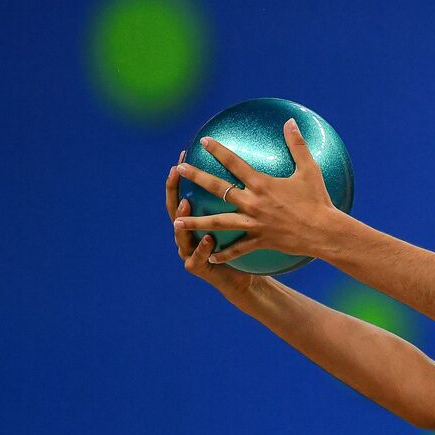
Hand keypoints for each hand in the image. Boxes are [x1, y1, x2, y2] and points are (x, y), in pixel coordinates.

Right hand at [167, 149, 254, 296]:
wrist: (244, 281)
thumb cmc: (244, 248)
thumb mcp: (243, 222)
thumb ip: (246, 199)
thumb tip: (261, 169)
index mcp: (199, 220)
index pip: (187, 193)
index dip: (184, 175)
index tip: (185, 154)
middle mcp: (189, 234)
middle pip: (175, 208)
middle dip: (174, 189)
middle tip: (177, 170)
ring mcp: (190, 251)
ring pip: (182, 234)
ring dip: (184, 219)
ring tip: (186, 205)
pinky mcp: (198, 267)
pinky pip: (197, 258)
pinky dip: (202, 248)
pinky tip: (210, 239)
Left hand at [172, 118, 340, 265]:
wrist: (324, 232)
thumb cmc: (319, 200)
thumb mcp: (310, 169)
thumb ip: (297, 145)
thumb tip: (290, 122)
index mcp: (262, 184)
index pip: (234, 163)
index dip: (218, 150)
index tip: (204, 141)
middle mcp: (253, 203)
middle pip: (218, 189)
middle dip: (197, 178)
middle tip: (180, 171)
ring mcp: (254, 223)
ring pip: (219, 222)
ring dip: (196, 222)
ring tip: (177, 221)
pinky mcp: (260, 240)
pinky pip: (238, 248)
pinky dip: (225, 253)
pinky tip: (212, 257)